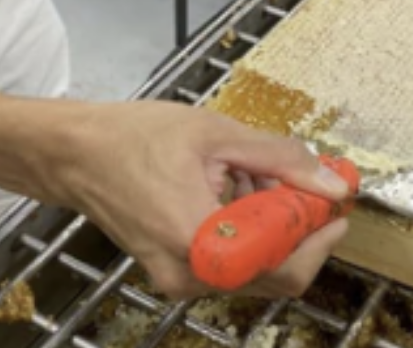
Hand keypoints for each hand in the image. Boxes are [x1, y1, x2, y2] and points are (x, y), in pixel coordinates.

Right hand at [55, 102, 350, 298]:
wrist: (75, 153)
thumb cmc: (136, 136)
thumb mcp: (216, 133)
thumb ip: (280, 158)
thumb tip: (332, 182)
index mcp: (201, 240)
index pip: (285, 264)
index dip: (320, 233)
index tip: (337, 200)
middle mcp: (189, 275)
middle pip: (273, 272)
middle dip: (297, 226)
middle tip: (304, 181)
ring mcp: (177, 280)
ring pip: (251, 268)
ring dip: (268, 225)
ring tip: (252, 173)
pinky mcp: (171, 272)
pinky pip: (225, 263)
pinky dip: (242, 230)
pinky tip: (230, 187)